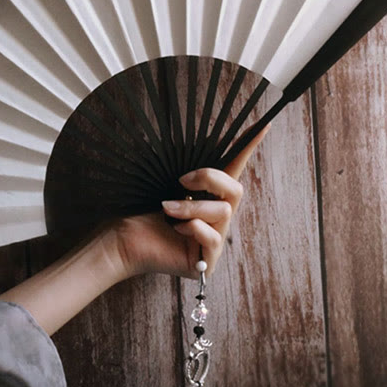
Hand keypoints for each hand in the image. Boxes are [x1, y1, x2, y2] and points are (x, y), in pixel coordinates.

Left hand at [110, 125, 268, 279]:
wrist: (122, 241)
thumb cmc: (139, 212)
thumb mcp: (163, 183)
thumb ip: (183, 166)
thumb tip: (191, 138)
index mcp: (207, 196)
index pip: (233, 168)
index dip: (248, 147)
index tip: (264, 124)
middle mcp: (214, 217)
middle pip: (236, 189)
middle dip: (210, 179)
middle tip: (181, 181)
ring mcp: (213, 240)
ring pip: (223, 213)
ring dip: (192, 207)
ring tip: (168, 209)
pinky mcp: (206, 261)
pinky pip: (213, 238)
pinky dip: (194, 228)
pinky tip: (176, 229)